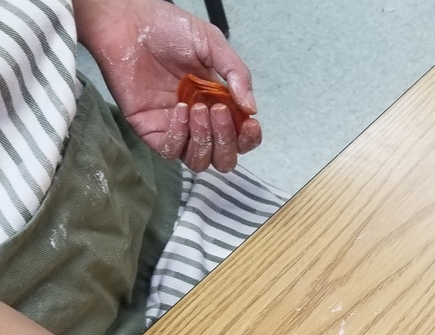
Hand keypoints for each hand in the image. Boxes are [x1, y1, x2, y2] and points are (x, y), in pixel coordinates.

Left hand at [74, 0, 260, 170]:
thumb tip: (251, 109)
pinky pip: (170, 151)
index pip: (240, 139)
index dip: (248, 139)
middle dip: (226, 140)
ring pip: (199, 162)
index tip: (250, 123)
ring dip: (205, 141)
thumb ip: (236, 74)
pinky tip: (180, 110)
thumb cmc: (168, 27)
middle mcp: (199, 123)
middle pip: (223, 158)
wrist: (129, 20)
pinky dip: (179, 136)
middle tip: (217, 110)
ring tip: (198, 109)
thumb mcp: (212, 44)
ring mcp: (175, 129)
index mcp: (218, 106)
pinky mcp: (151, 130)